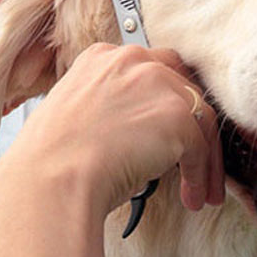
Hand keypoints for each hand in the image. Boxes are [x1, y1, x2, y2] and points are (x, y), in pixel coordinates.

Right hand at [0, 43, 224, 218]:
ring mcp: (157, 85)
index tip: (168, 132)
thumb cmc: (54, 163)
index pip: (152, 70)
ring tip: (200, 192)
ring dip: (204, 157)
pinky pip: (201, 148)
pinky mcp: (177, 116)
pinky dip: (200, 176)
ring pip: (200, 118)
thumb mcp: (76, 117)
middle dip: (193, 127)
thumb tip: (140, 135)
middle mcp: (132, 61)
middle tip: (194, 160)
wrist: (53, 179)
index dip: (164, 103)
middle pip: (183, 88)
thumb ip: (110, 110)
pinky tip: (190, 198)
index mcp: (102, 58)